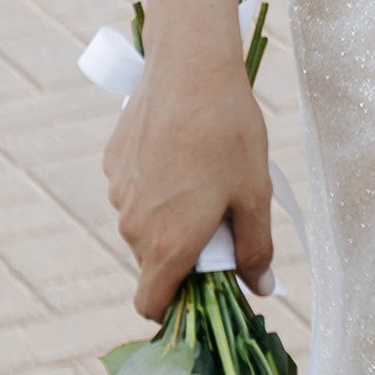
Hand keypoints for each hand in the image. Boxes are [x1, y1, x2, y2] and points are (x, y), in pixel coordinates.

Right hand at [105, 39, 272, 321]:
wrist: (189, 67)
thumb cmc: (228, 133)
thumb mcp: (254, 194)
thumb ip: (255, 249)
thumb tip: (261, 288)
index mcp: (166, 244)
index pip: (151, 305)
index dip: (176, 307)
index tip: (205, 289)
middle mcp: (133, 226)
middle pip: (154, 263)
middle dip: (183, 254)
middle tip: (221, 218)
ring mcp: (119, 193)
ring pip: (144, 224)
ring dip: (169, 217)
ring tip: (204, 177)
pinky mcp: (113, 162)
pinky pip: (135, 190)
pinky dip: (156, 185)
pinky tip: (182, 151)